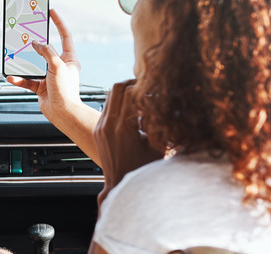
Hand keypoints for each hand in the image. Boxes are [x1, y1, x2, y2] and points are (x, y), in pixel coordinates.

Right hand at [7, 8, 81, 121]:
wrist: (64, 114)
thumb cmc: (66, 91)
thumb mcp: (57, 66)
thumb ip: (46, 52)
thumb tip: (36, 43)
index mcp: (69, 58)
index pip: (65, 35)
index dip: (58, 22)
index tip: (51, 11)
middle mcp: (60, 65)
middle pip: (45, 49)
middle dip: (34, 43)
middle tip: (25, 32)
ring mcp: (50, 76)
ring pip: (33, 65)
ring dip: (23, 63)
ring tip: (13, 56)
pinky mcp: (41, 87)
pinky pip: (27, 80)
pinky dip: (19, 78)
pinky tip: (12, 77)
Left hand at [94, 79, 163, 207]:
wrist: (120, 186)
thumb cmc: (143, 171)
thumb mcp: (158, 147)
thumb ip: (162, 125)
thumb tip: (172, 106)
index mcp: (124, 127)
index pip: (131, 93)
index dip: (145, 87)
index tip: (155, 90)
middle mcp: (109, 125)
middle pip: (118, 88)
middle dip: (133, 84)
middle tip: (146, 88)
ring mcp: (101, 127)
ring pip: (110, 96)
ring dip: (125, 94)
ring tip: (140, 99)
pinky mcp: (98, 131)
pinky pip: (107, 108)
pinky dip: (119, 105)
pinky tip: (133, 113)